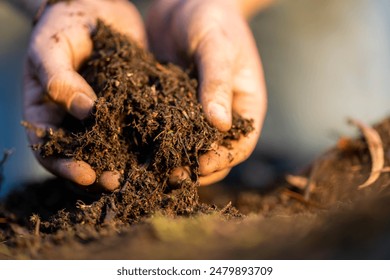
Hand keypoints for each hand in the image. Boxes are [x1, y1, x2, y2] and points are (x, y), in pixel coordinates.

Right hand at [24, 0, 145, 189]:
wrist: (96, 7)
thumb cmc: (64, 24)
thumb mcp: (52, 46)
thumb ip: (59, 77)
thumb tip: (83, 110)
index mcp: (45, 113)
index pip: (49, 150)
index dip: (65, 166)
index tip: (87, 175)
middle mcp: (73, 121)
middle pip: (82, 156)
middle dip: (98, 172)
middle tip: (118, 182)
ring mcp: (101, 117)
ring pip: (110, 148)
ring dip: (124, 163)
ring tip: (142, 172)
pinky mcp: (127, 107)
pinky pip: (134, 128)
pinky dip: (144, 141)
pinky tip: (161, 148)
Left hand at [147, 0, 266, 185]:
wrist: (185, 0)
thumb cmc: (211, 17)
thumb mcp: (216, 45)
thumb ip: (217, 82)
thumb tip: (220, 125)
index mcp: (245, 105)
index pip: (240, 146)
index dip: (220, 160)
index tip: (195, 166)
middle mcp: (222, 114)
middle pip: (214, 154)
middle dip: (194, 167)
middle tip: (167, 174)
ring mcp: (197, 112)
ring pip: (189, 146)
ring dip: (173, 160)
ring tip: (150, 167)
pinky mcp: (173, 106)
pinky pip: (167, 129)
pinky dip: (155, 140)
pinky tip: (136, 146)